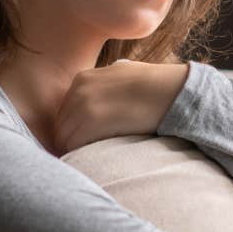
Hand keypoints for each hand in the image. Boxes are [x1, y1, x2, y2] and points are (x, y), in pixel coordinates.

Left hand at [53, 59, 189, 154]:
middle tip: (85, 154)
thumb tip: (103, 97)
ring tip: (91, 158)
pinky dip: (82, 152)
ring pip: (65, 137)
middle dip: (71, 139)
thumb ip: (104, 84)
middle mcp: (78, 90)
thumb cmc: (154, 84)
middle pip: (61, 125)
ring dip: (75, 148)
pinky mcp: (92, 121)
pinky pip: (75, 144)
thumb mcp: (121, 73)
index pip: (65, 111)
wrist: (171, 89)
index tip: (84, 140)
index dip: (73, 128)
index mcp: (82, 79)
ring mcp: (84, 105)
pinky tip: (96, 156)